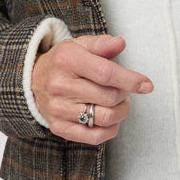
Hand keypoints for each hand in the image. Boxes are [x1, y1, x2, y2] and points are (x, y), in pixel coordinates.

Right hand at [33, 31, 153, 144]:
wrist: (33, 81)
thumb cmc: (64, 63)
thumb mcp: (80, 46)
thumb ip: (102, 44)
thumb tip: (120, 43)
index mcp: (67, 60)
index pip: (106, 74)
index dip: (131, 80)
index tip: (147, 85)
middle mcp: (60, 85)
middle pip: (109, 97)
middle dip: (124, 95)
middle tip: (122, 91)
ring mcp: (58, 109)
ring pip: (105, 118)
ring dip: (120, 112)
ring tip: (117, 104)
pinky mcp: (59, 127)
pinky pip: (95, 136)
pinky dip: (110, 129)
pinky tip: (109, 119)